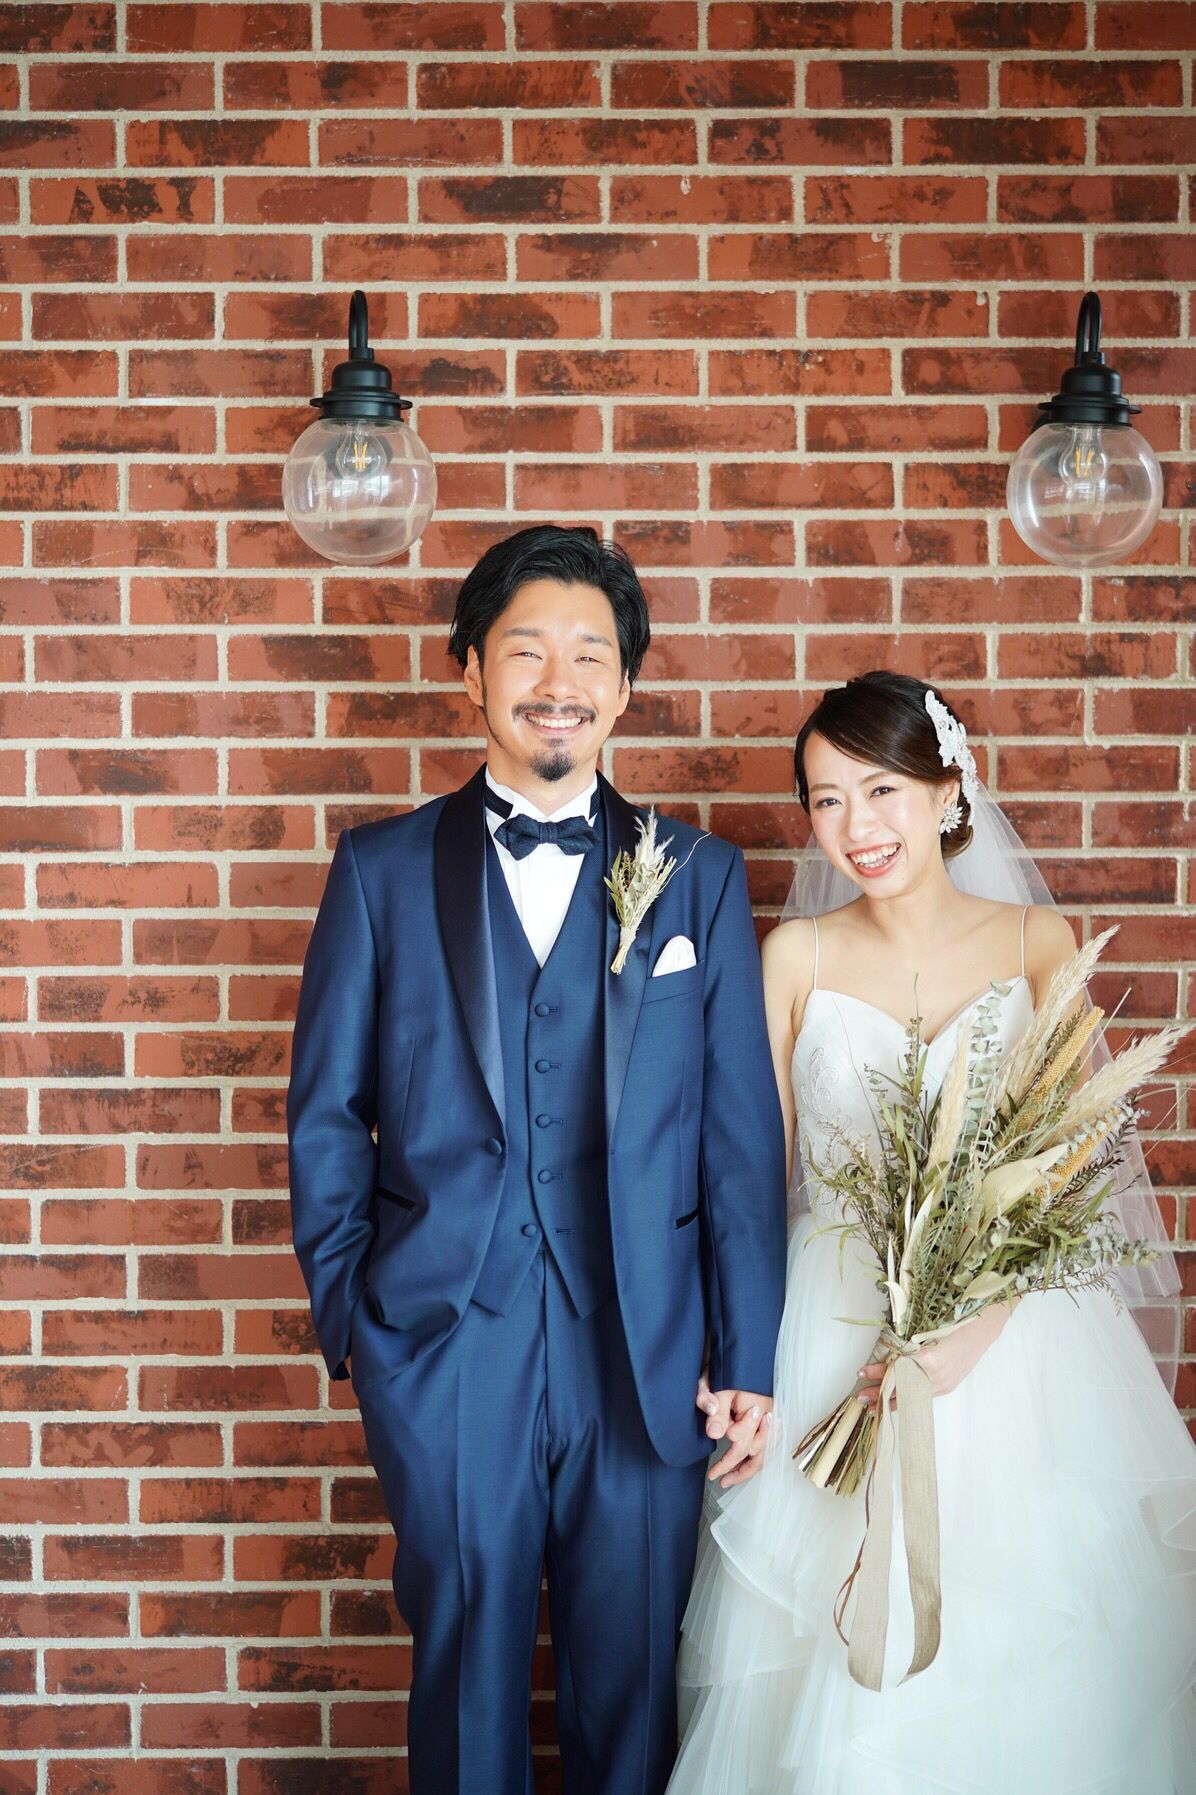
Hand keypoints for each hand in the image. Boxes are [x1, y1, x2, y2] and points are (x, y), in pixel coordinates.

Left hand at [696, 1376, 773, 1487]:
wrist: (745, 1351)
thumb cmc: (728, 1367)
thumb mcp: (715, 1385)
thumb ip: (714, 1409)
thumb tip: (715, 1435)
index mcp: (755, 1407)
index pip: (741, 1440)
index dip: (727, 1453)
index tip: (712, 1462)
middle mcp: (768, 1415)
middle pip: (756, 1451)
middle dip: (735, 1469)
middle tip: (716, 1478)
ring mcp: (772, 1417)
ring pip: (765, 1451)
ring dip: (748, 1469)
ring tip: (729, 1480)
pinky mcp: (770, 1417)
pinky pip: (768, 1444)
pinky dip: (757, 1459)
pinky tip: (746, 1466)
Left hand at [857, 1302, 1017, 1412]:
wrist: (983, 1327)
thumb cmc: (955, 1322)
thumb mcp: (927, 1329)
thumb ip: (908, 1344)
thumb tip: (885, 1351)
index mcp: (930, 1359)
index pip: (897, 1370)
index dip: (878, 1372)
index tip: (861, 1372)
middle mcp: (937, 1375)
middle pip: (902, 1388)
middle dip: (880, 1393)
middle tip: (860, 1397)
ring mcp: (944, 1383)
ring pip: (912, 1396)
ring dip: (891, 1401)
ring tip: (872, 1407)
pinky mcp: (948, 1386)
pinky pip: (923, 1396)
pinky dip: (907, 1401)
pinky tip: (894, 1405)